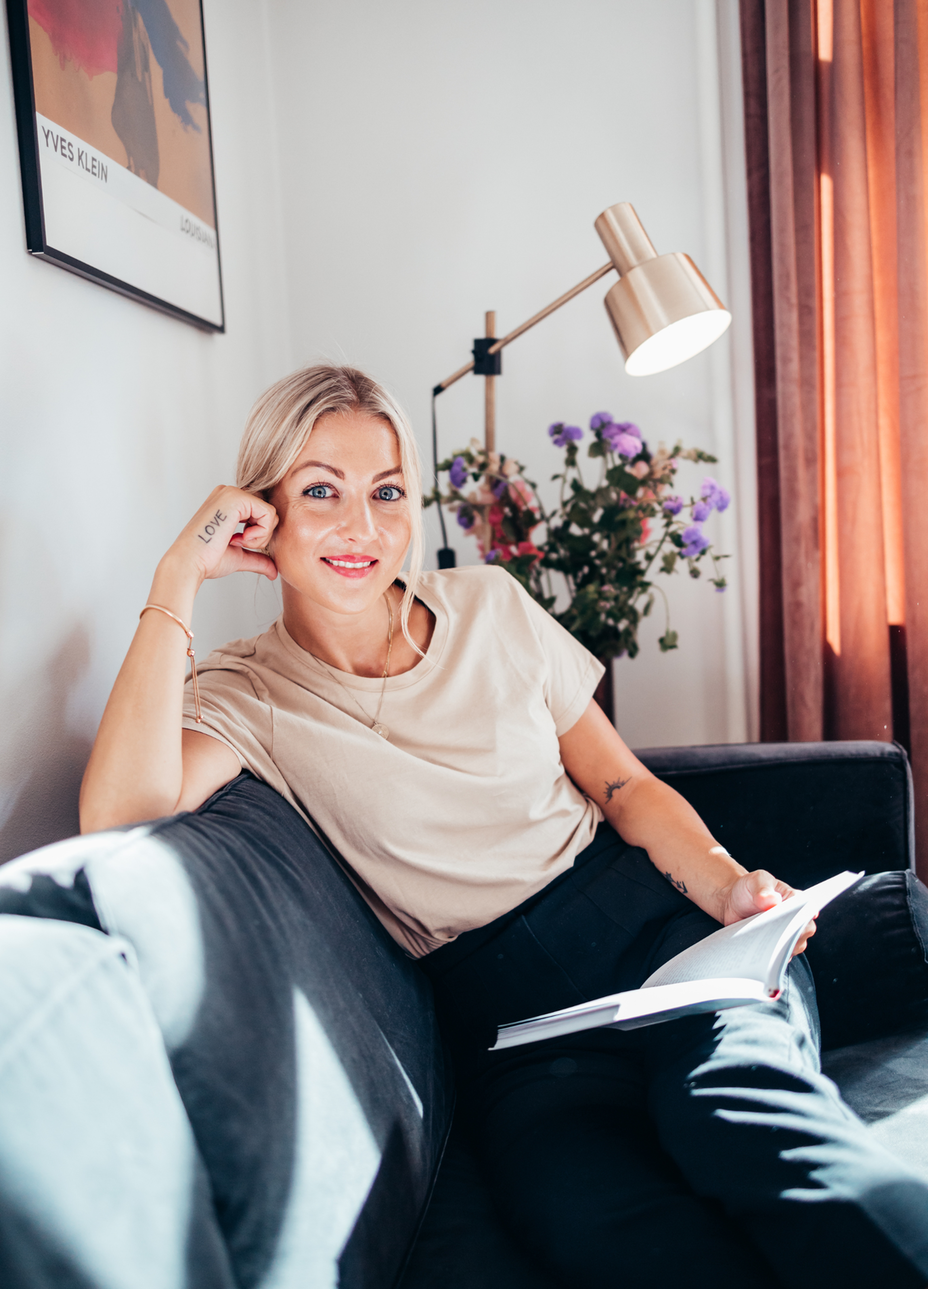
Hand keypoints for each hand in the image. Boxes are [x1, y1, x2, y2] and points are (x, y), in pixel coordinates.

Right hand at [160, 485, 278, 588]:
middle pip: (267, 512)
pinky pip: (269, 513)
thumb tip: (274, 572)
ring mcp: (232, 492)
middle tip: (238, 543)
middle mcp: (229, 492)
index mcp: (227, 502)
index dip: (258, 535)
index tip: (236, 543)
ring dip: (260, 536)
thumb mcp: (239, 556)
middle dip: (261, 535)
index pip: (261, 514)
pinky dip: (260, 533)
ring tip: (237, 542)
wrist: (190, 564)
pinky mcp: (237, 497)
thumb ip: (258, 558)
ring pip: (270, 513)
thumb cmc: (207, 560)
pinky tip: (240, 538)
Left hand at [718, 869, 816, 956]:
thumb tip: (772, 900)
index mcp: (795, 900)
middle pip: (803, 933)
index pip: (808, 910)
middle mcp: (795, 920)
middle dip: (790, 935)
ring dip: (779, 949)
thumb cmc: (748, 889)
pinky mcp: (774, 949)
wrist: (731, 903)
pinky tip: (757, 953)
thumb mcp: (755, 881)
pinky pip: (777, 958)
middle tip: (773, 934)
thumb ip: (763, 888)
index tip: (793, 922)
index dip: (803, 918)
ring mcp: (785, 936)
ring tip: (762, 943)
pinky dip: (768, 958)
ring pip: (792, 949)